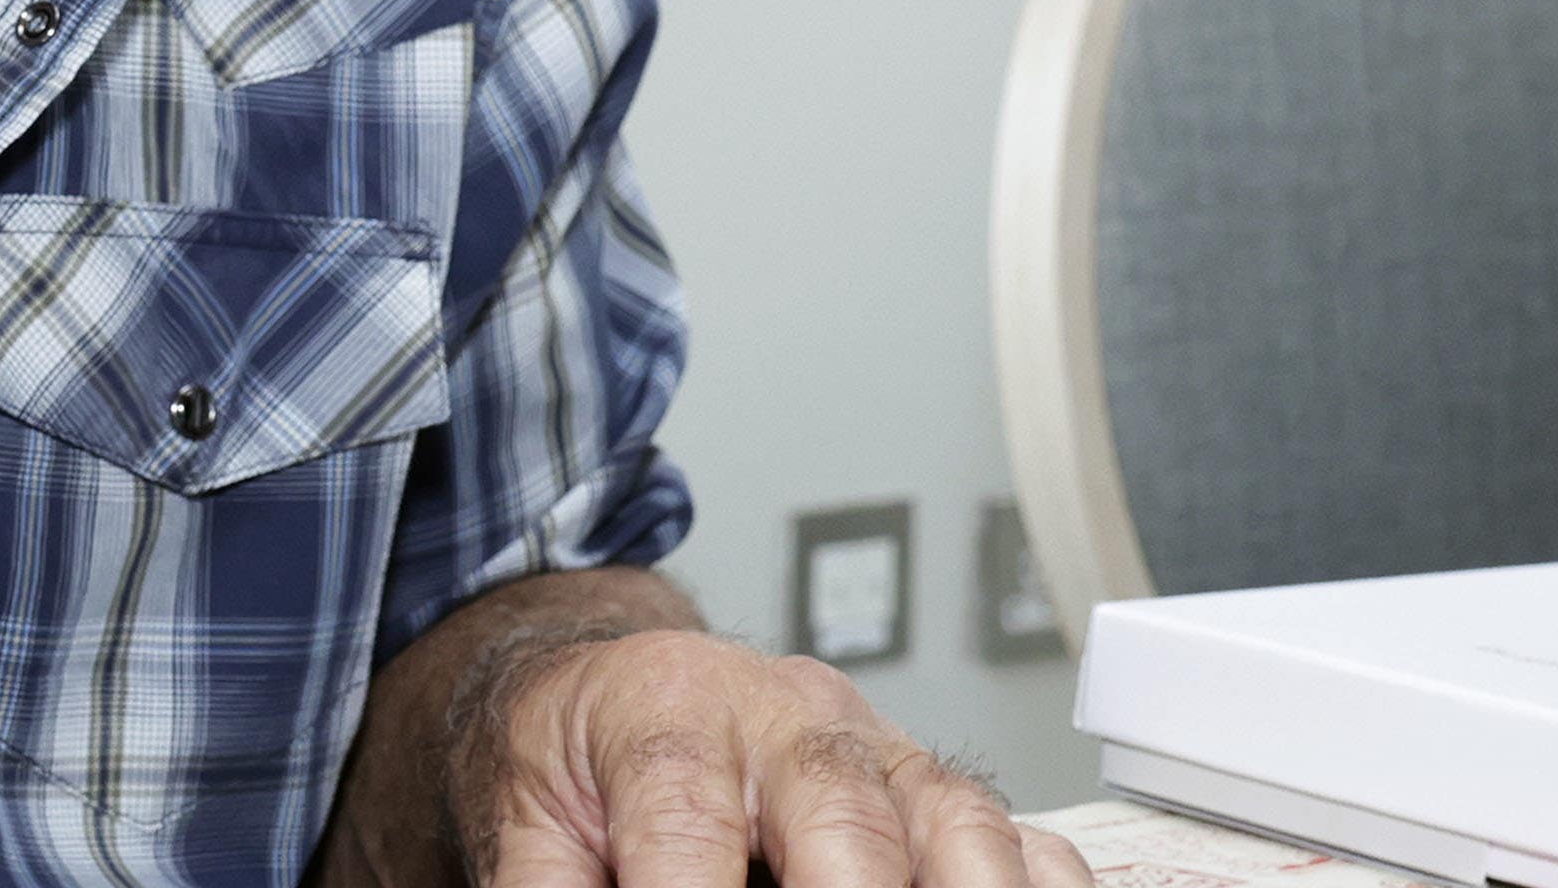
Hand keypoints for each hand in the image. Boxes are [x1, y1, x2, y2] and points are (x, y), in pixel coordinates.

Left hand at [457, 630, 1095, 887]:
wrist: (612, 689)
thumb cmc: (582, 759)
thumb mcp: (533, 818)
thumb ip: (546, 887)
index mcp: (667, 711)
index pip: (683, 816)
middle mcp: (787, 717)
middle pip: (841, 816)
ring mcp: (879, 750)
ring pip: (955, 822)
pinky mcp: (940, 791)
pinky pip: (1025, 836)